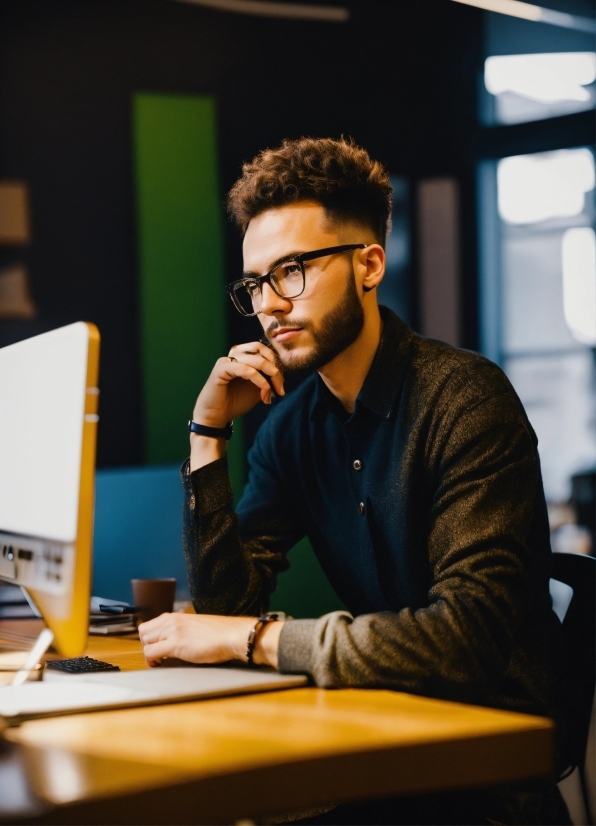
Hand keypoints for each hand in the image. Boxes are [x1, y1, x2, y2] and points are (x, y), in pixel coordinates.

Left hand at [138, 612, 283, 668]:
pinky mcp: (175, 643)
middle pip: (143, 632)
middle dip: (147, 646)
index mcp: (177, 616)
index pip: (150, 624)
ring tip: (161, 662)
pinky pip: (151, 653)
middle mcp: (172, 620)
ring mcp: (172, 631)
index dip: (151, 639)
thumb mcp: (197, 627)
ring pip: (145, 642)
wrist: (233, 635)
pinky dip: (152, 661)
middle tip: (158, 657)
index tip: (158, 649)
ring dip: (150, 654)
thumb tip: (176, 641)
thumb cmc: (221, 634)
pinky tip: (162, 664)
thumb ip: (184, 630)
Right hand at [190, 341, 284, 470]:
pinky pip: (245, 369)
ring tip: (272, 392)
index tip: (281, 389)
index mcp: (243, 356)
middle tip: (280, 388)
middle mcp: (235, 355)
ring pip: (256, 359)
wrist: (217, 417)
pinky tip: (264, 390)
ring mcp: (227, 360)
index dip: (277, 367)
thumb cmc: (235, 402)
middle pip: (262, 350)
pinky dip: (258, 379)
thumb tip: (282, 377)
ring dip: (269, 375)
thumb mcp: (257, 389)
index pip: (265, 352)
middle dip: (275, 369)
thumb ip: (268, 380)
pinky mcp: (221, 369)